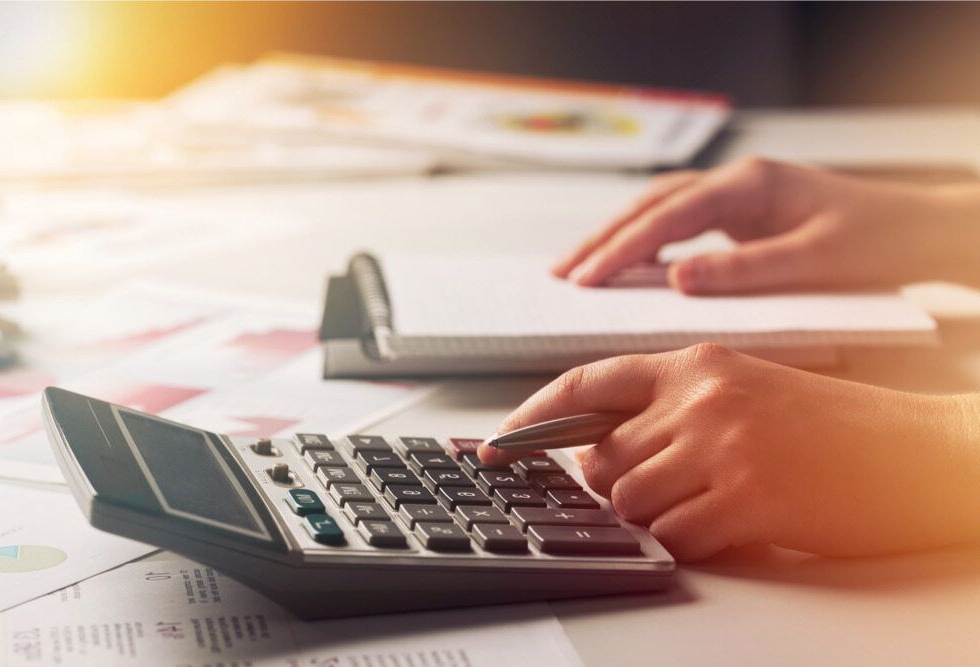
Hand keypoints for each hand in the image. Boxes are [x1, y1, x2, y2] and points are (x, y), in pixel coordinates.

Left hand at [478, 344, 979, 560]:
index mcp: (694, 363)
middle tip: (661, 488)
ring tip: (708, 505)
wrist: (912, 449)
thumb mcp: (740, 390)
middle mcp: (699, 399)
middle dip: (612, 484)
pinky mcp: (746, 499)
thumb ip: (667, 410)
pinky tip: (730, 526)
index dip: (532, 416)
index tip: (499, 443)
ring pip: (629, 500)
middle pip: (599, 457)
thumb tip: (596, 452)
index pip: (586, 384)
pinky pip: (673, 537)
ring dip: (656, 515)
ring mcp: (721, 447)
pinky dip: (689, 542)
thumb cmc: (828, 426)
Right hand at [553, 158, 979, 292]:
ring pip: (658, 210)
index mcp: (750, 186)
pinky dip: (646, 242)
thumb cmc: (876, 241)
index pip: (668, 216)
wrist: (918, 230)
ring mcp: (736, 196)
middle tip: (562, 272)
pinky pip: (678, 223)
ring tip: (579, 267)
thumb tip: (678, 278)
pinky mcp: (740, 215)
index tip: (587, 277)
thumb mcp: (814, 261)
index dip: (621, 249)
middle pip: (650, 205)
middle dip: (602, 239)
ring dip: (617, 237)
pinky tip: (629, 264)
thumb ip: (744, 270)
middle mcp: (736, 183)